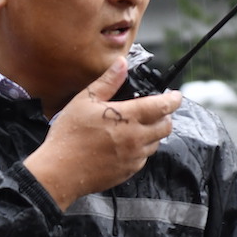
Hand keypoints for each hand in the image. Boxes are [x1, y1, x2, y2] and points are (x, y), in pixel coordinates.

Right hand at [22, 59, 179, 210]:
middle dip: (166, 116)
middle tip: (156, 110)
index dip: (174, 99)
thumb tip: (122, 64)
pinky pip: (144, 158)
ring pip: (156, 143)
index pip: (163, 106)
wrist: (60, 172)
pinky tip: (126, 144)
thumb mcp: (85, 101)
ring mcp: (134, 157)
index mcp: (128, 117)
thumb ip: (108, 82)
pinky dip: (141, 149)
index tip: (176, 96)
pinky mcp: (128, 171)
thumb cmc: (69, 135)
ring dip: (153, 133)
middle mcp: (136, 138)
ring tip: (138, 127)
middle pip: (166, 126)